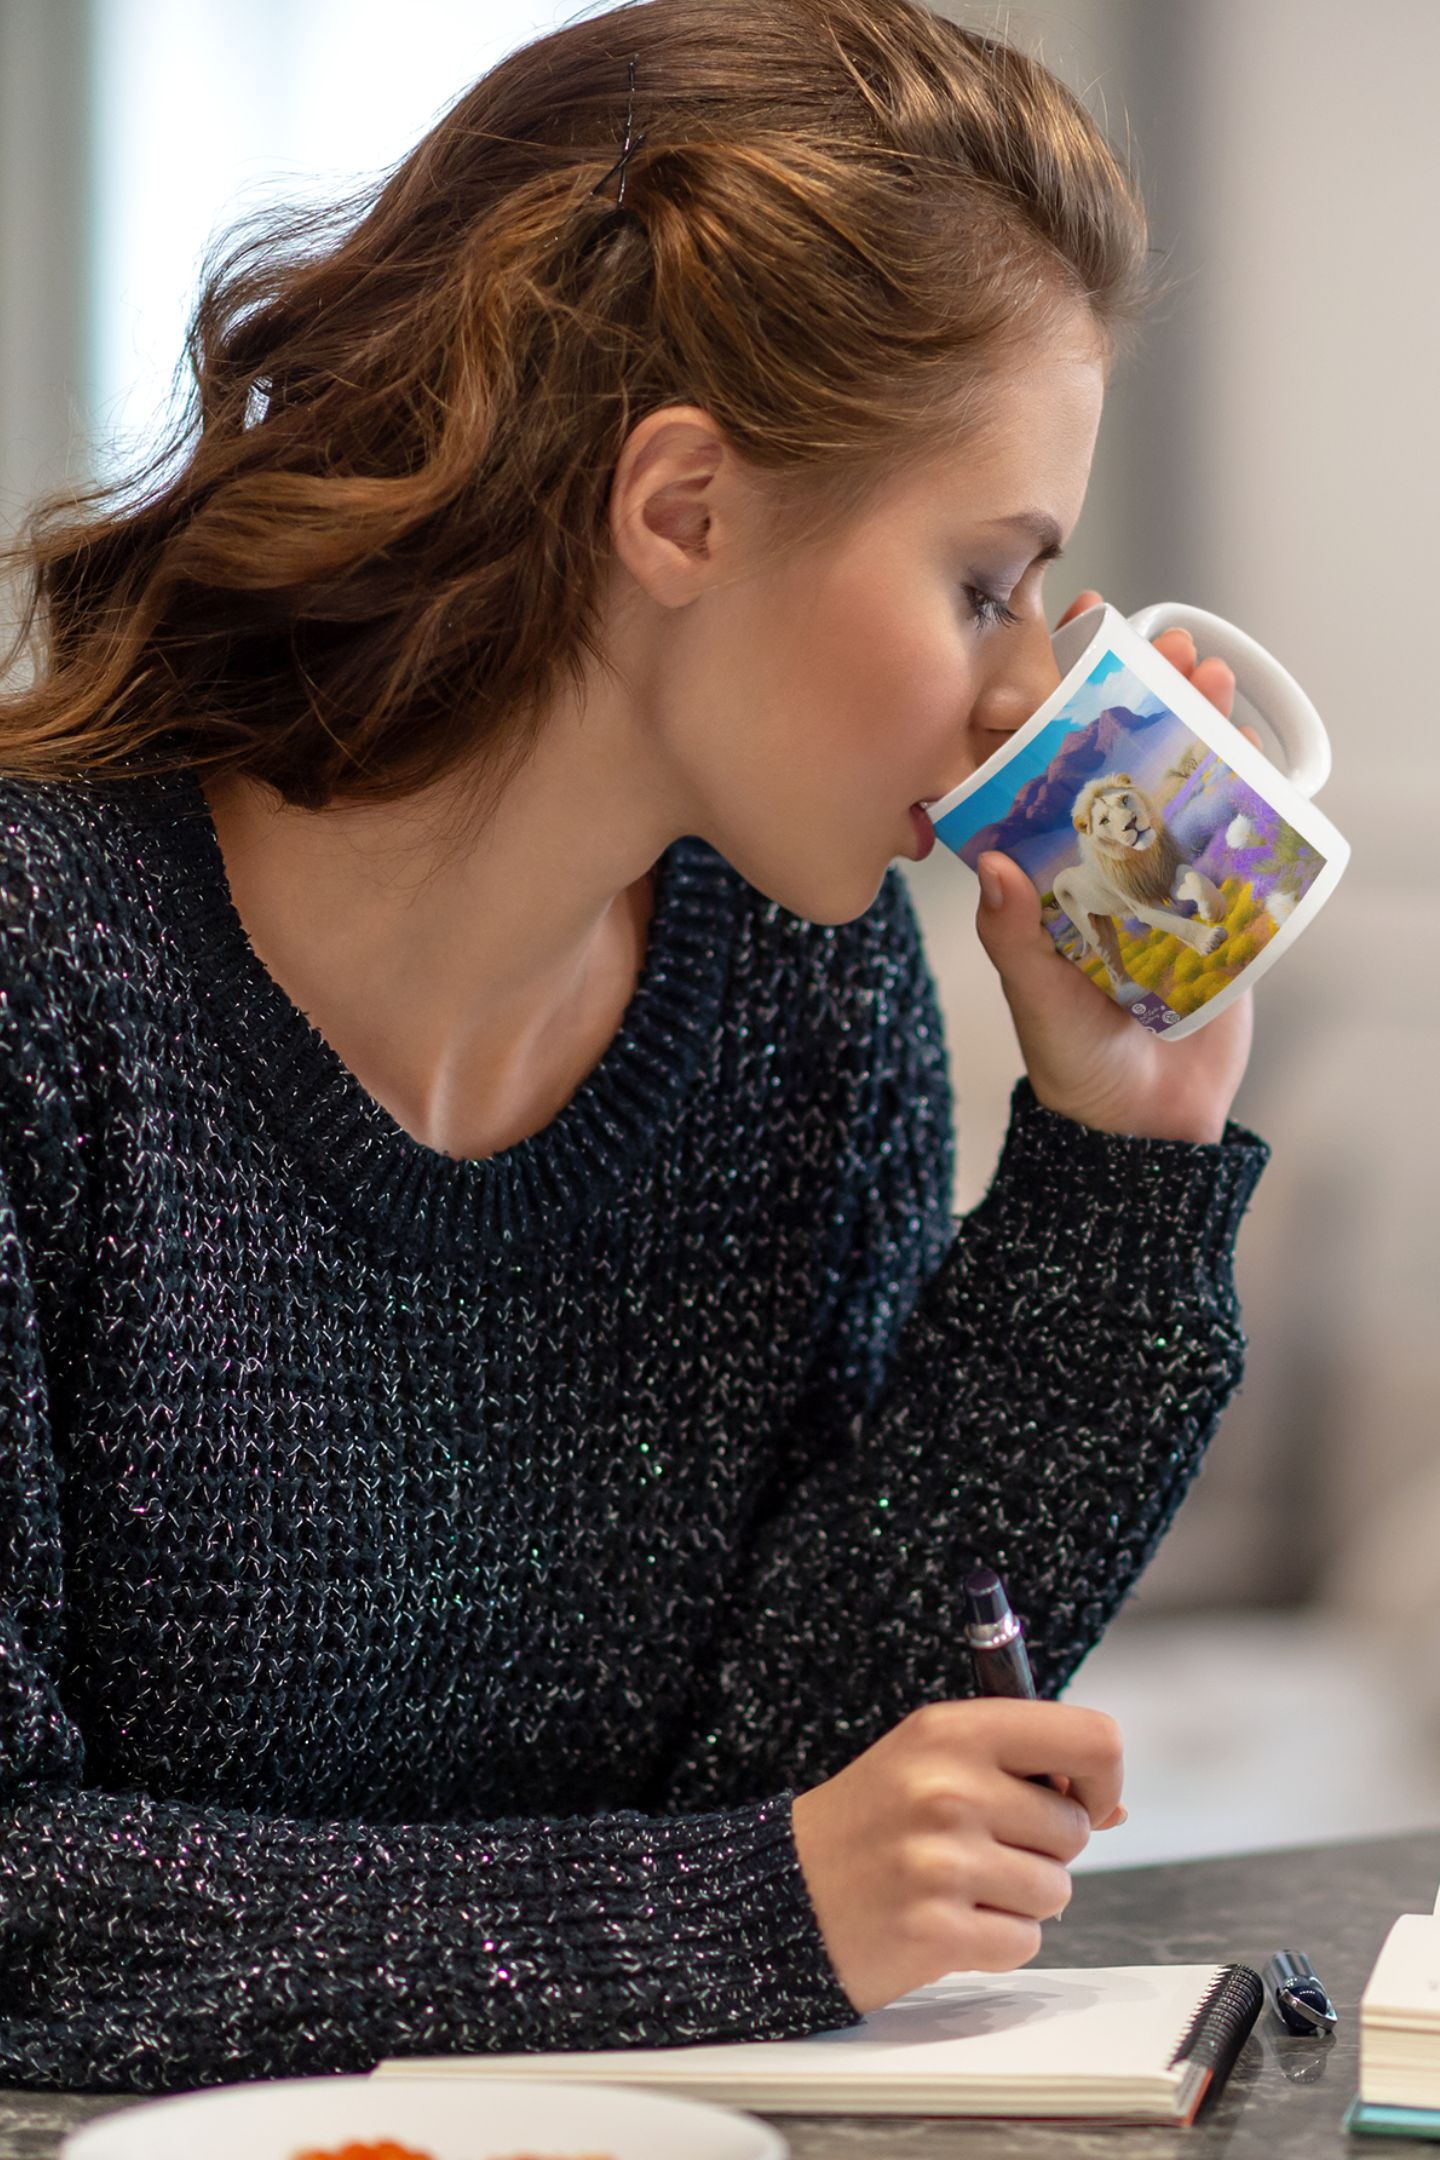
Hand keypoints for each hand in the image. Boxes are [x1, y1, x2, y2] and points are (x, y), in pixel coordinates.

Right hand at [790, 1698, 1124, 2015]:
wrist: (785, 1891)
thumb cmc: (869, 1821)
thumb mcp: (932, 1760)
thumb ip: (1022, 1768)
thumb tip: (1113, 1805)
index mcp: (953, 1730)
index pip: (1090, 1739)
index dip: (1101, 1777)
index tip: (1078, 1798)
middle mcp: (949, 1788)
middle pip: (1076, 1829)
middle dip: (1043, 1847)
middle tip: (978, 1845)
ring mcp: (942, 1862)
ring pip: (1056, 1890)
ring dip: (1018, 1898)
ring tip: (957, 1883)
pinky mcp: (937, 1932)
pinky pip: (1023, 1942)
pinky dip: (995, 1942)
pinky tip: (946, 1920)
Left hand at [974, 588, 1260, 1142]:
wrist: (1147, 1131)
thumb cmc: (1075, 1066)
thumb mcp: (1038, 1000)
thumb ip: (1016, 940)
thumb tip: (991, 869)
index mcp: (1047, 875)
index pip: (1046, 772)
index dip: (1059, 705)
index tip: (1071, 639)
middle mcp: (1100, 866)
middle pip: (1123, 759)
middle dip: (1147, 695)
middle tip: (1169, 643)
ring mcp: (1162, 880)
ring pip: (1181, 781)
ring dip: (1200, 724)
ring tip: (1213, 674)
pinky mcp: (1219, 906)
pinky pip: (1235, 834)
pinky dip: (1249, 785)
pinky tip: (1256, 742)